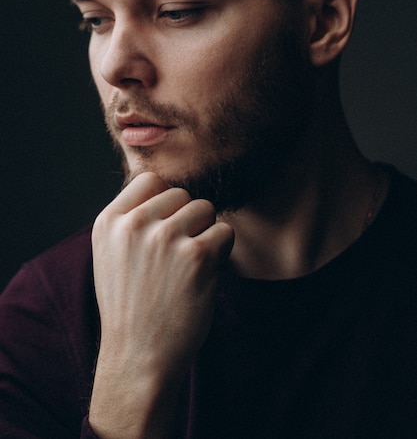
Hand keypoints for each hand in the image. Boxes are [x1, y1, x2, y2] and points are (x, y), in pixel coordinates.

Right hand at [89, 172, 233, 437]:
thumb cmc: (129, 304)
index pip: (150, 179)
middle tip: (176, 256)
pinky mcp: (197, 256)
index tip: (164, 227)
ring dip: (205, 234)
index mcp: (109, 221)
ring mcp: (166, 238)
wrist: (139, 356)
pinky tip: (202, 276)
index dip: (164, 201)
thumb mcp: (110, 254)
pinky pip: (224, 232)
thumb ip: (131, 218)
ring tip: (187, 266)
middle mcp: (135, 224)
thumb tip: (167, 187)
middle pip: (182, 193)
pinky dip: (221, 252)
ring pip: (205, 208)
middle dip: (187, 219)